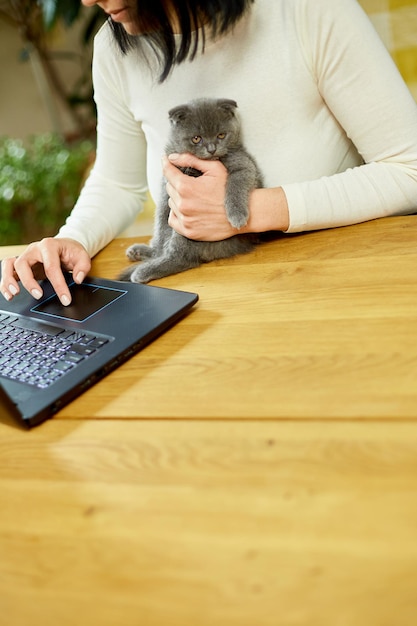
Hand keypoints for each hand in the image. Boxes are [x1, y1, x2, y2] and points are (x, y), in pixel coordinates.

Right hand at [0, 237, 90, 305]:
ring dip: (9, 280)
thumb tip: (77, 279)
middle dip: (29, 281)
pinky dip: (6, 283)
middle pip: (23, 264)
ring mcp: (25, 257)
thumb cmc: (71, 251)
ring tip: (14, 293)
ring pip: (9, 265)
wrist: (64, 246)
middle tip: (38, 295)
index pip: (51, 267)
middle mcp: (33, 250)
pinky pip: (7, 271)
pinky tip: (9, 295)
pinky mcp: (21, 265)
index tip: (65, 299)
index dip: (58, 285)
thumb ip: (83, 267)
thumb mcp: (82, 256)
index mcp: (49, 246)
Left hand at [163, 153, 289, 238]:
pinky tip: (188, 210)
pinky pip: (172, 220)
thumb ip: (191, 160)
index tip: (166, 160)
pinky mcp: (188, 231)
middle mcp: (182, 204)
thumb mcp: (215, 169)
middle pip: (169, 187)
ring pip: (171, 203)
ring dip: (178, 199)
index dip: (167, 164)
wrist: (240, 215)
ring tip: (194, 198)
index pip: (168, 172)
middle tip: (191, 184)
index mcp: (186, 187)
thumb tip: (171, 157)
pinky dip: (177, 214)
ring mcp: (185, 219)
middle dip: (177, 183)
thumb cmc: (228, 190)